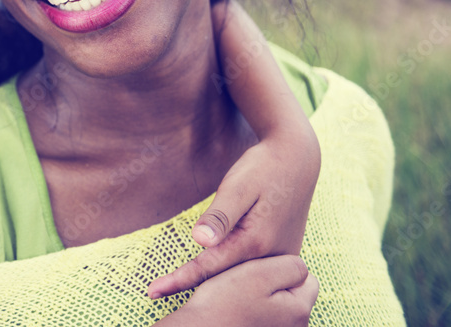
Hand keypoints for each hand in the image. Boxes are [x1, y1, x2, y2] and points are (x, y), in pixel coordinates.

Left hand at [148, 125, 319, 297]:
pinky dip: (234, 273)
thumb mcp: (238, 186)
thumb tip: (200, 241)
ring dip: (215, 285)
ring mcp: (282, 257)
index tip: (153, 291)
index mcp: (256, 242)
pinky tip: (219, 280)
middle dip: (194, 286)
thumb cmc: (263, 168)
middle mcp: (272, 257)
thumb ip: (220, 215)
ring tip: (179, 289)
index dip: (179, 280)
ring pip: (241, 277)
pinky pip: (254, 269)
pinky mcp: (285, 253)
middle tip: (157, 292)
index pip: (209, 267)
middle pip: (225, 278)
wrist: (297, 158)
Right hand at [165, 255, 317, 326]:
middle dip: (275, 285)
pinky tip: (238, 314)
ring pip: (279, 306)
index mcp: (299, 310)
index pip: (306, 276)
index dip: (281, 267)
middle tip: (246, 284)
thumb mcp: (258, 273)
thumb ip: (289, 266)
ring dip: (264, 299)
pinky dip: (255, 314)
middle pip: (294, 292)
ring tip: (239, 299)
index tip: (258, 272)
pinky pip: (267, 319)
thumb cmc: (224, 303)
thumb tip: (302, 269)